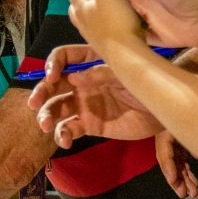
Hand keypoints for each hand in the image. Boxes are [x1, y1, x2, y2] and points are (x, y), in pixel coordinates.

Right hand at [30, 56, 164, 146]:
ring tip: (44, 125)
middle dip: (41, 92)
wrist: (163, 111)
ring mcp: (84, 104)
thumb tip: (74, 78)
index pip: (64, 57)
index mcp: (90, 63)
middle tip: (34, 104)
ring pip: (56, 108)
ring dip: (46, 116)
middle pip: (53, 84)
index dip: (53, 65)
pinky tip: (64, 141)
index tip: (52, 76)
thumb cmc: (146, 84)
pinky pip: (69, 129)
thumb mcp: (125, 73)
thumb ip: (101, 73)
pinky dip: (62, 135)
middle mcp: (82, 82)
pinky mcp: (89, 125)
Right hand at [156, 131, 197, 197]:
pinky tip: (193, 182)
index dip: (168, 168)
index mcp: (167, 131)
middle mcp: (168, 138)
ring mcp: (175, 142)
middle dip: (177, 180)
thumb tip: (196, 153)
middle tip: (183, 194)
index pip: (164, 153)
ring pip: (177, 164)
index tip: (173, 181)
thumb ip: (191, 140)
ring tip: (192, 193)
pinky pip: (183, 162)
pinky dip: (188, 173)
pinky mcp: (182, 145)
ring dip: (184, 179)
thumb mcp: (190, 125)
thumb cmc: (195, 110)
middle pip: (170, 162)